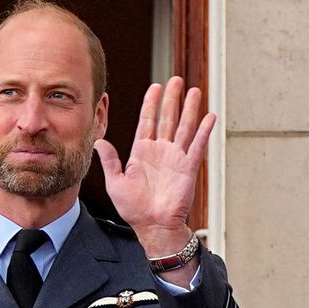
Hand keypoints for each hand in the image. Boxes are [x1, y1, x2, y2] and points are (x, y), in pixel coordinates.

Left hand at [95, 77, 210, 259]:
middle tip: (176, 80)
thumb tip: (99, 142)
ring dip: (190, 109)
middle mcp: (161, 151)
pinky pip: (197, 146)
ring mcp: (176, 158)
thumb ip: (109, 161)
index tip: (155, 87)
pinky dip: (204, 131)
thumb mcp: (115, 182)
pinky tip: (209, 117)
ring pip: (184, 127)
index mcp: (142, 152)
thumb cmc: (134, 209)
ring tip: (194, 91)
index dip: (151, 103)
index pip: (148, 121)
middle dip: (172, 99)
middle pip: (167, 118)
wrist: (153, 226)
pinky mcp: (188, 168)